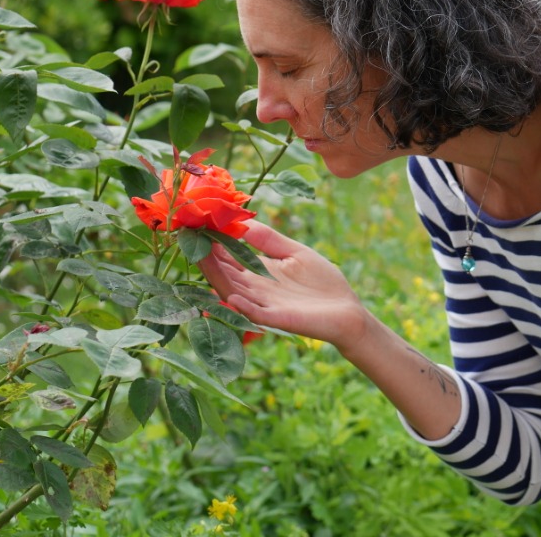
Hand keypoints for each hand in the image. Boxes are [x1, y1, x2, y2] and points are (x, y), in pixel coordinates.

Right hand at [198, 220, 369, 349]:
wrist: (348, 311)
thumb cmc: (323, 283)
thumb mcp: (295, 253)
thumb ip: (270, 240)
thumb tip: (243, 221)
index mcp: (260, 273)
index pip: (230, 258)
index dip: (214, 243)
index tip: (200, 225)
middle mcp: (257, 290)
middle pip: (225, 274)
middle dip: (208, 257)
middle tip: (191, 237)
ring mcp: (266, 306)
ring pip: (233, 291)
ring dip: (218, 277)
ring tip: (203, 257)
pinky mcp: (280, 319)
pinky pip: (256, 314)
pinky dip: (243, 307)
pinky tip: (231, 295)